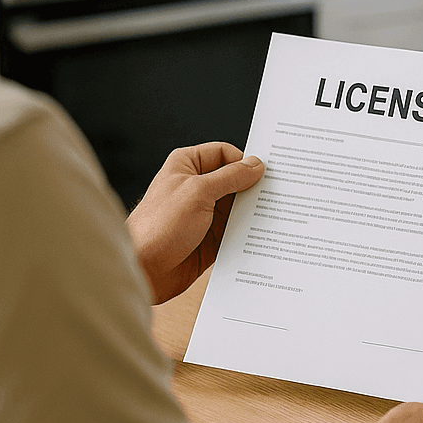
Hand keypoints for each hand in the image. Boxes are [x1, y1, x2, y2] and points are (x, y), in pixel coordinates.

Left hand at [126, 143, 263, 304]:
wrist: (144, 269)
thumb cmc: (158, 226)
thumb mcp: (198, 192)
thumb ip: (230, 176)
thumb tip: (256, 165)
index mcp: (187, 165)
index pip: (225, 153)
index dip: (245, 161)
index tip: (267, 173)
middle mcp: (197, 187)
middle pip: (235, 179)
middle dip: (254, 188)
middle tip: (279, 193)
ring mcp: (204, 212)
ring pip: (238, 206)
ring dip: (253, 211)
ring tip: (275, 215)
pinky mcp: (211, 237)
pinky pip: (237, 229)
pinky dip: (249, 231)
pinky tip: (264, 234)